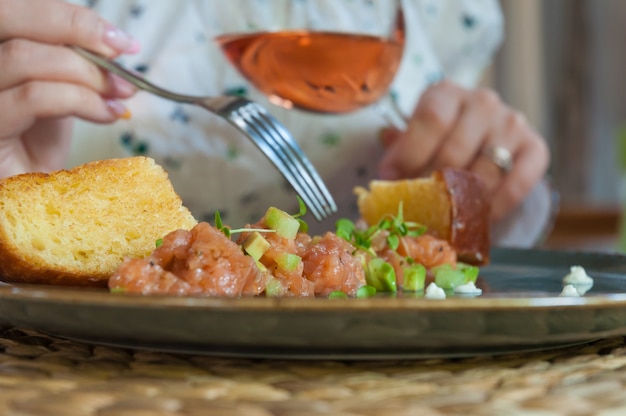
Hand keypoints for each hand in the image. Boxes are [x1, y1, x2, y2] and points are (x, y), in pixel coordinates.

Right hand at [0, 0, 139, 177]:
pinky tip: (109, 114)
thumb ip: (71, 64)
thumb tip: (115, 46)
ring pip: (25, 57)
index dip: (71, 17)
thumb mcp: (57, 93)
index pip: (17, 10)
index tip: (121, 40)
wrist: (34, 201)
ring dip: (87, 73)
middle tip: (120, 55)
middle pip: (7, 15)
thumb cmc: (38, 148)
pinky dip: (82, 100)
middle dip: (74, 30)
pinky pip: (34, 97)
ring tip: (121, 93)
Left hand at [378, 81, 549, 220]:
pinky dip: (498, 205)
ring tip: (447, 218)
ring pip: (485, 172)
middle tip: (418, 207)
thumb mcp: (416, 137)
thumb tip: (381, 181)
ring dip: (464, 202)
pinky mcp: (535, 147)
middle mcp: (482, 101)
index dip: (409, 153)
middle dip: (432, 185)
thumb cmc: (439, 139)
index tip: (391, 179)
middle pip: (455, 151)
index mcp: (447, 93)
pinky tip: (481, 217)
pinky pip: (517, 183)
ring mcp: (512, 122)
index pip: (431, 119)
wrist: (486, 137)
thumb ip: (400, 154)